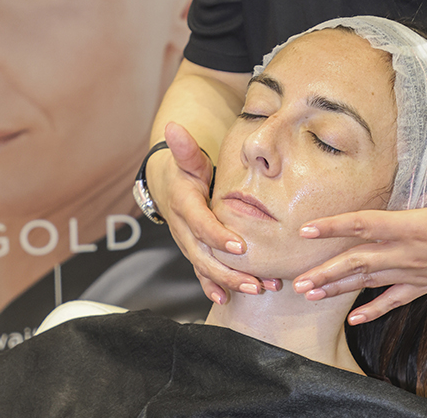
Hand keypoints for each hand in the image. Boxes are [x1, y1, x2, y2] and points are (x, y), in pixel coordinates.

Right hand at [149, 122, 279, 303]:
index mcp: (184, 205)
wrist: (168, 187)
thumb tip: (173, 127)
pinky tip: (228, 300)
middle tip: (257, 281)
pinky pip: (202, 273)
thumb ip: (185, 148)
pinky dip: (213, 287)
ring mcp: (188, 244)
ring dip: (231, 282)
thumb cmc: (186, 171)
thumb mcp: (188, 159)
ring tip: (258, 289)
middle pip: (205, 255)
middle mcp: (184, 229)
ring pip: (206, 268)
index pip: (201, 224)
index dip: (218, 236)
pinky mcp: (194, 252)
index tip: (240, 246)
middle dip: (230, 271)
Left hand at [292, 139, 426, 323]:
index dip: (335, 227)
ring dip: (339, 289)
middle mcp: (410, 254)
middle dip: (326, 272)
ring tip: (311, 295)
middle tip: (297, 281)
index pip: (366, 225)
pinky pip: (395, 300)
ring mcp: (417, 273)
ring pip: (370, 283)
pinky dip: (374, 309)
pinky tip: (354, 318)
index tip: (308, 231)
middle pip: (359, 262)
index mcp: (415, 226)